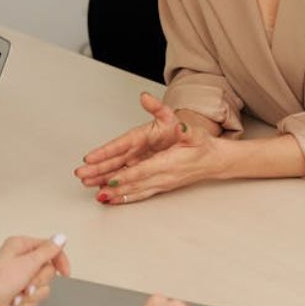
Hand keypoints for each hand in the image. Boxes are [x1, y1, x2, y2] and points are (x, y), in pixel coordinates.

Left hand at [0, 234, 70, 305]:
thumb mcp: (27, 264)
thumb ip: (47, 251)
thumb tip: (60, 238)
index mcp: (21, 246)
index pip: (50, 249)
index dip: (60, 260)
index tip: (65, 272)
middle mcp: (20, 260)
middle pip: (48, 271)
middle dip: (38, 282)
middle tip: (26, 284)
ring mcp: (19, 278)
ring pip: (43, 287)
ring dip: (31, 295)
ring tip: (16, 295)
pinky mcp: (18, 294)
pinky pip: (34, 299)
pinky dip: (25, 303)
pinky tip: (12, 303)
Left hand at [76, 93, 223, 203]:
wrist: (215, 161)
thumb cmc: (201, 145)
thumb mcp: (189, 127)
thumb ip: (171, 117)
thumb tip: (158, 107)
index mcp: (169, 162)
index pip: (144, 170)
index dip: (127, 175)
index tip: (111, 178)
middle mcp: (163, 176)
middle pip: (133, 181)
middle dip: (110, 183)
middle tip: (89, 182)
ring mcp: (161, 183)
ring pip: (134, 190)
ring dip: (114, 193)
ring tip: (95, 193)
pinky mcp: (160, 186)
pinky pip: (139, 194)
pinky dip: (124, 198)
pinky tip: (111, 199)